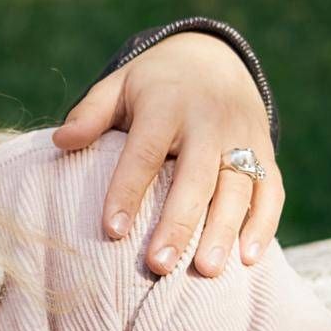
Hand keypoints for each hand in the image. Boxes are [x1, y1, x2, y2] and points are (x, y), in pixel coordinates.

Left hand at [55, 31, 282, 278]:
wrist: (214, 58)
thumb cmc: (152, 86)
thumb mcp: (118, 87)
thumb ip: (90, 113)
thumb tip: (59, 141)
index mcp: (167, 104)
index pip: (145, 152)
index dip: (128, 191)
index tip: (111, 231)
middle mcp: (210, 121)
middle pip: (195, 177)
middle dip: (178, 224)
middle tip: (158, 267)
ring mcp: (244, 137)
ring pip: (237, 189)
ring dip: (223, 232)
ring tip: (206, 272)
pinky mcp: (266, 153)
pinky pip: (271, 191)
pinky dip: (263, 224)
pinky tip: (248, 259)